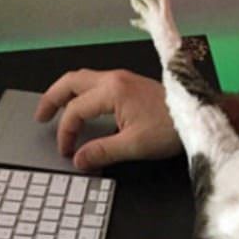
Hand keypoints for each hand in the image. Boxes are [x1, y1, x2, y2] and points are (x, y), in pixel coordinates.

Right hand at [35, 69, 181, 169]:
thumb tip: (80, 159)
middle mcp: (114, 79)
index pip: (75, 110)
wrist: (197, 116)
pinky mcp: (130, 84)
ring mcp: (122, 79)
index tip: (67, 150)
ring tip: (56, 109)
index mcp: (112, 90)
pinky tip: (83, 106)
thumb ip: (103, 152)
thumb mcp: (134, 145)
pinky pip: (96, 83)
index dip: (66, 132)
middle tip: (41, 116)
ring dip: (66, 93)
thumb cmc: (171, 128)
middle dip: (52, 99)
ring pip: (82, 79)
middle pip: (70, 82)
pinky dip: (82, 93)